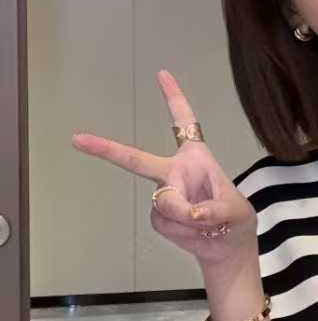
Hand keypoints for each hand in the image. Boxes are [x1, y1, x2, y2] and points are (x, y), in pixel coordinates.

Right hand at [71, 67, 256, 268]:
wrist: (228, 247)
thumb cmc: (236, 220)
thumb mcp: (236, 211)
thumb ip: (215, 210)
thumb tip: (191, 212)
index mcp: (196, 158)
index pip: (185, 122)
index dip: (174, 97)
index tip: (162, 74)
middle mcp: (174, 171)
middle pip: (136, 159)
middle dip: (106, 149)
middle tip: (78, 139)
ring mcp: (163, 194)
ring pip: (166, 205)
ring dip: (189, 220)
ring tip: (208, 225)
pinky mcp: (158, 216)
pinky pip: (165, 224)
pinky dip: (184, 232)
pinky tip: (196, 233)